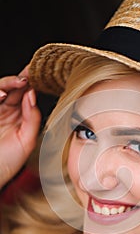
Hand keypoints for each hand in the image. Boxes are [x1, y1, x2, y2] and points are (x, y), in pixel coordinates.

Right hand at [0, 66, 40, 187]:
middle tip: (30, 72)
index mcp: (21, 117)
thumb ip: (32, 118)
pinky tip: (3, 95)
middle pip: (14, 88)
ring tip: (19, 82)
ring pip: (1, 90)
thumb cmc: (9, 162)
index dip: (33, 84)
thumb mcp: (27, 141)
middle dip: (22, 78)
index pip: (27, 95)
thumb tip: (32, 95)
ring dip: (9, 83)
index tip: (41, 74)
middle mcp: (8, 111)